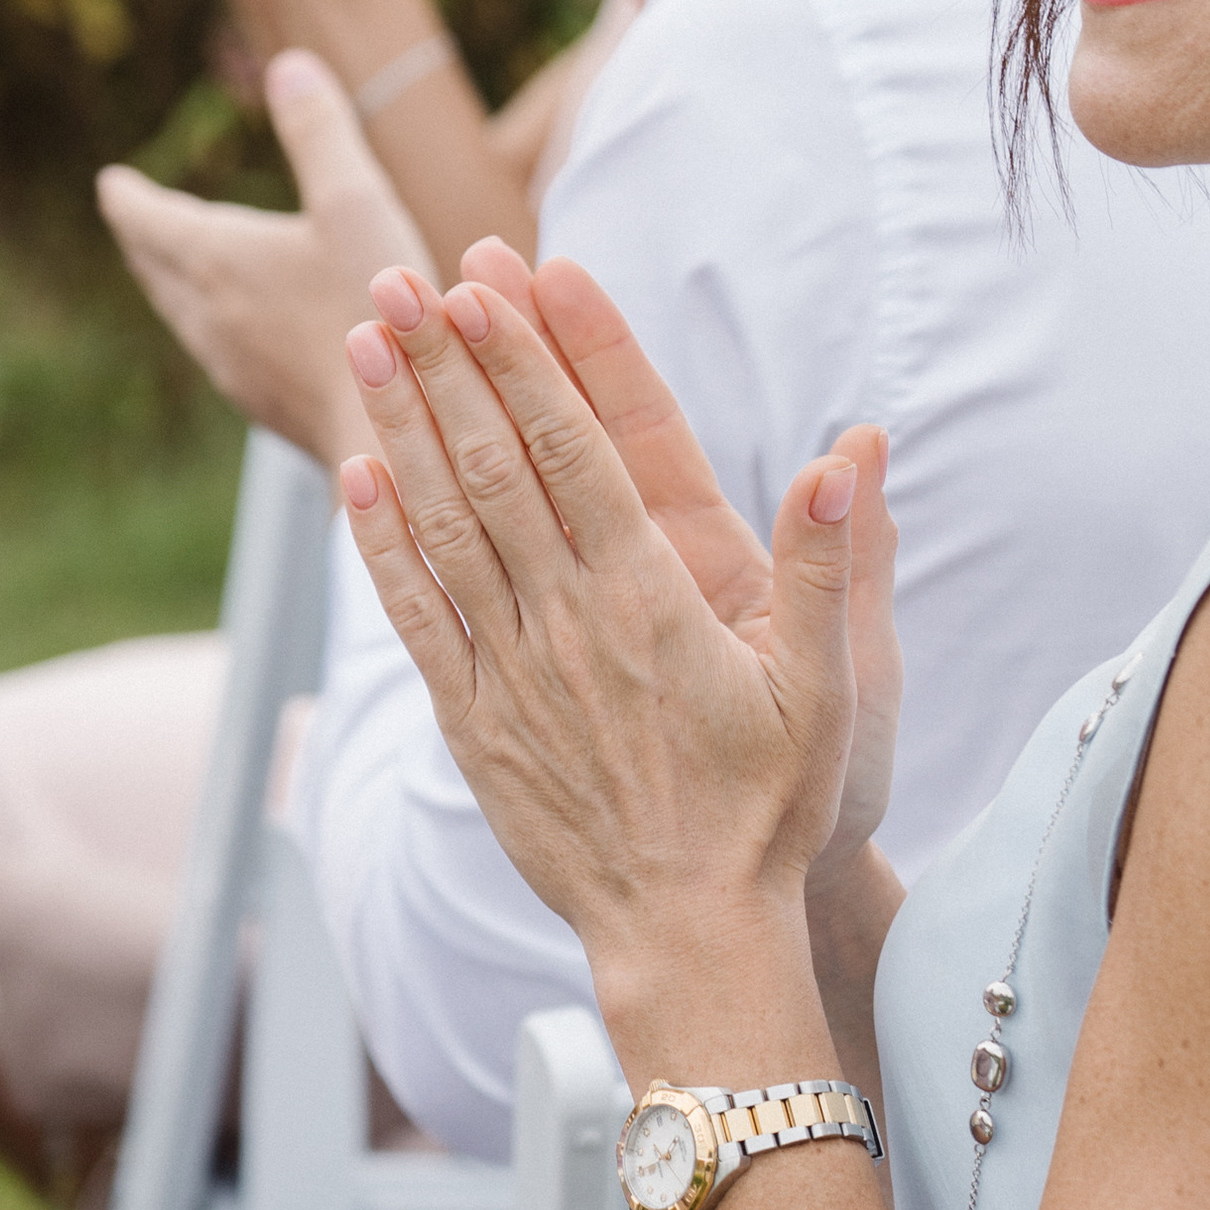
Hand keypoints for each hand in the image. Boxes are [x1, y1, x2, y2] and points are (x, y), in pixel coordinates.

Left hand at [97, 52, 426, 459]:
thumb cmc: (375, 314)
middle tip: (135, 220)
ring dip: (177, 286)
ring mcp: (233, 368)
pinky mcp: (265, 405)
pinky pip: (223, 352)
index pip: (148, 219)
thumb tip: (290, 63)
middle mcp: (209, 317)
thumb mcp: (355, 202)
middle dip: (146, 240)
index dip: (128, 196)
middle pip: (158, 270)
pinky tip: (248, 336)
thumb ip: (321, 132)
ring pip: (186, 316)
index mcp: (216, 260)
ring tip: (182, 274)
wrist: (389, 440)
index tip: (111, 183)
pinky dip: (219, 326)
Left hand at [336, 266, 889, 978]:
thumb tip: (852, 456)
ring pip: (444, 527)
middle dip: (447, 365)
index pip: (577, 453)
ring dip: (401, 428)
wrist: (687, 933)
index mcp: (652, 600)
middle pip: (495, 469)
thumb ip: (837, 568)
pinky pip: (416, 616)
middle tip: (398, 276)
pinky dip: (382, 542)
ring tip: (365, 339)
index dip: (526, 363)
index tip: (485, 284)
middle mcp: (569, 624)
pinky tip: (357, 474)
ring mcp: (511, 673)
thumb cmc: (770, 810)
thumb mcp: (831, 691)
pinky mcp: (476, 722)